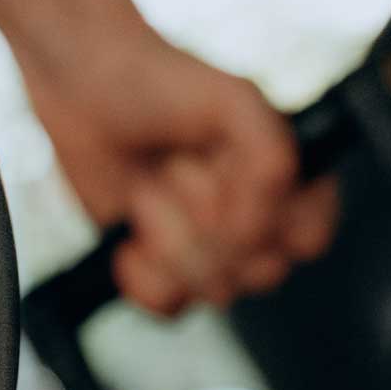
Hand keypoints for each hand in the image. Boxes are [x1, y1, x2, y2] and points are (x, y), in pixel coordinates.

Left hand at [24, 27, 337, 312]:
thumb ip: (271, 156)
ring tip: (148, 186)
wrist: (81, 85)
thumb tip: (258, 231)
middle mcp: (254, 218)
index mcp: (286, 179)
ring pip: (214, 290)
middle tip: (175, 170)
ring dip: (169, 237)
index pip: (309, 239)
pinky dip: (143, 277)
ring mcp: (208, 246)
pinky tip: (128, 236)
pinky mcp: (161, 266)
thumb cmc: (157, 82)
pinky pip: (172, 307)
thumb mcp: (234, 102)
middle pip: (261, 273)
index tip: (224, 179)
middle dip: (207, 224)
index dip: (266, 223)